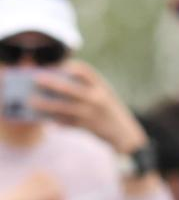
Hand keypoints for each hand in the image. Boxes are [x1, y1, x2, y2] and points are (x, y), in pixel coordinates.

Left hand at [31, 60, 146, 153]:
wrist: (125, 134)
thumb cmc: (109, 110)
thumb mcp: (105, 94)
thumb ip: (87, 87)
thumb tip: (56, 83)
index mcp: (102, 87)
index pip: (85, 71)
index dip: (71, 66)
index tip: (59, 65)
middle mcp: (97, 98)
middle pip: (70, 88)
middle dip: (51, 83)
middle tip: (36, 79)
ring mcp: (91, 113)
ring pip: (64, 108)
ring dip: (46, 105)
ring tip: (32, 102)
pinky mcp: (87, 126)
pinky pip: (67, 122)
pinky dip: (56, 120)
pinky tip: (46, 119)